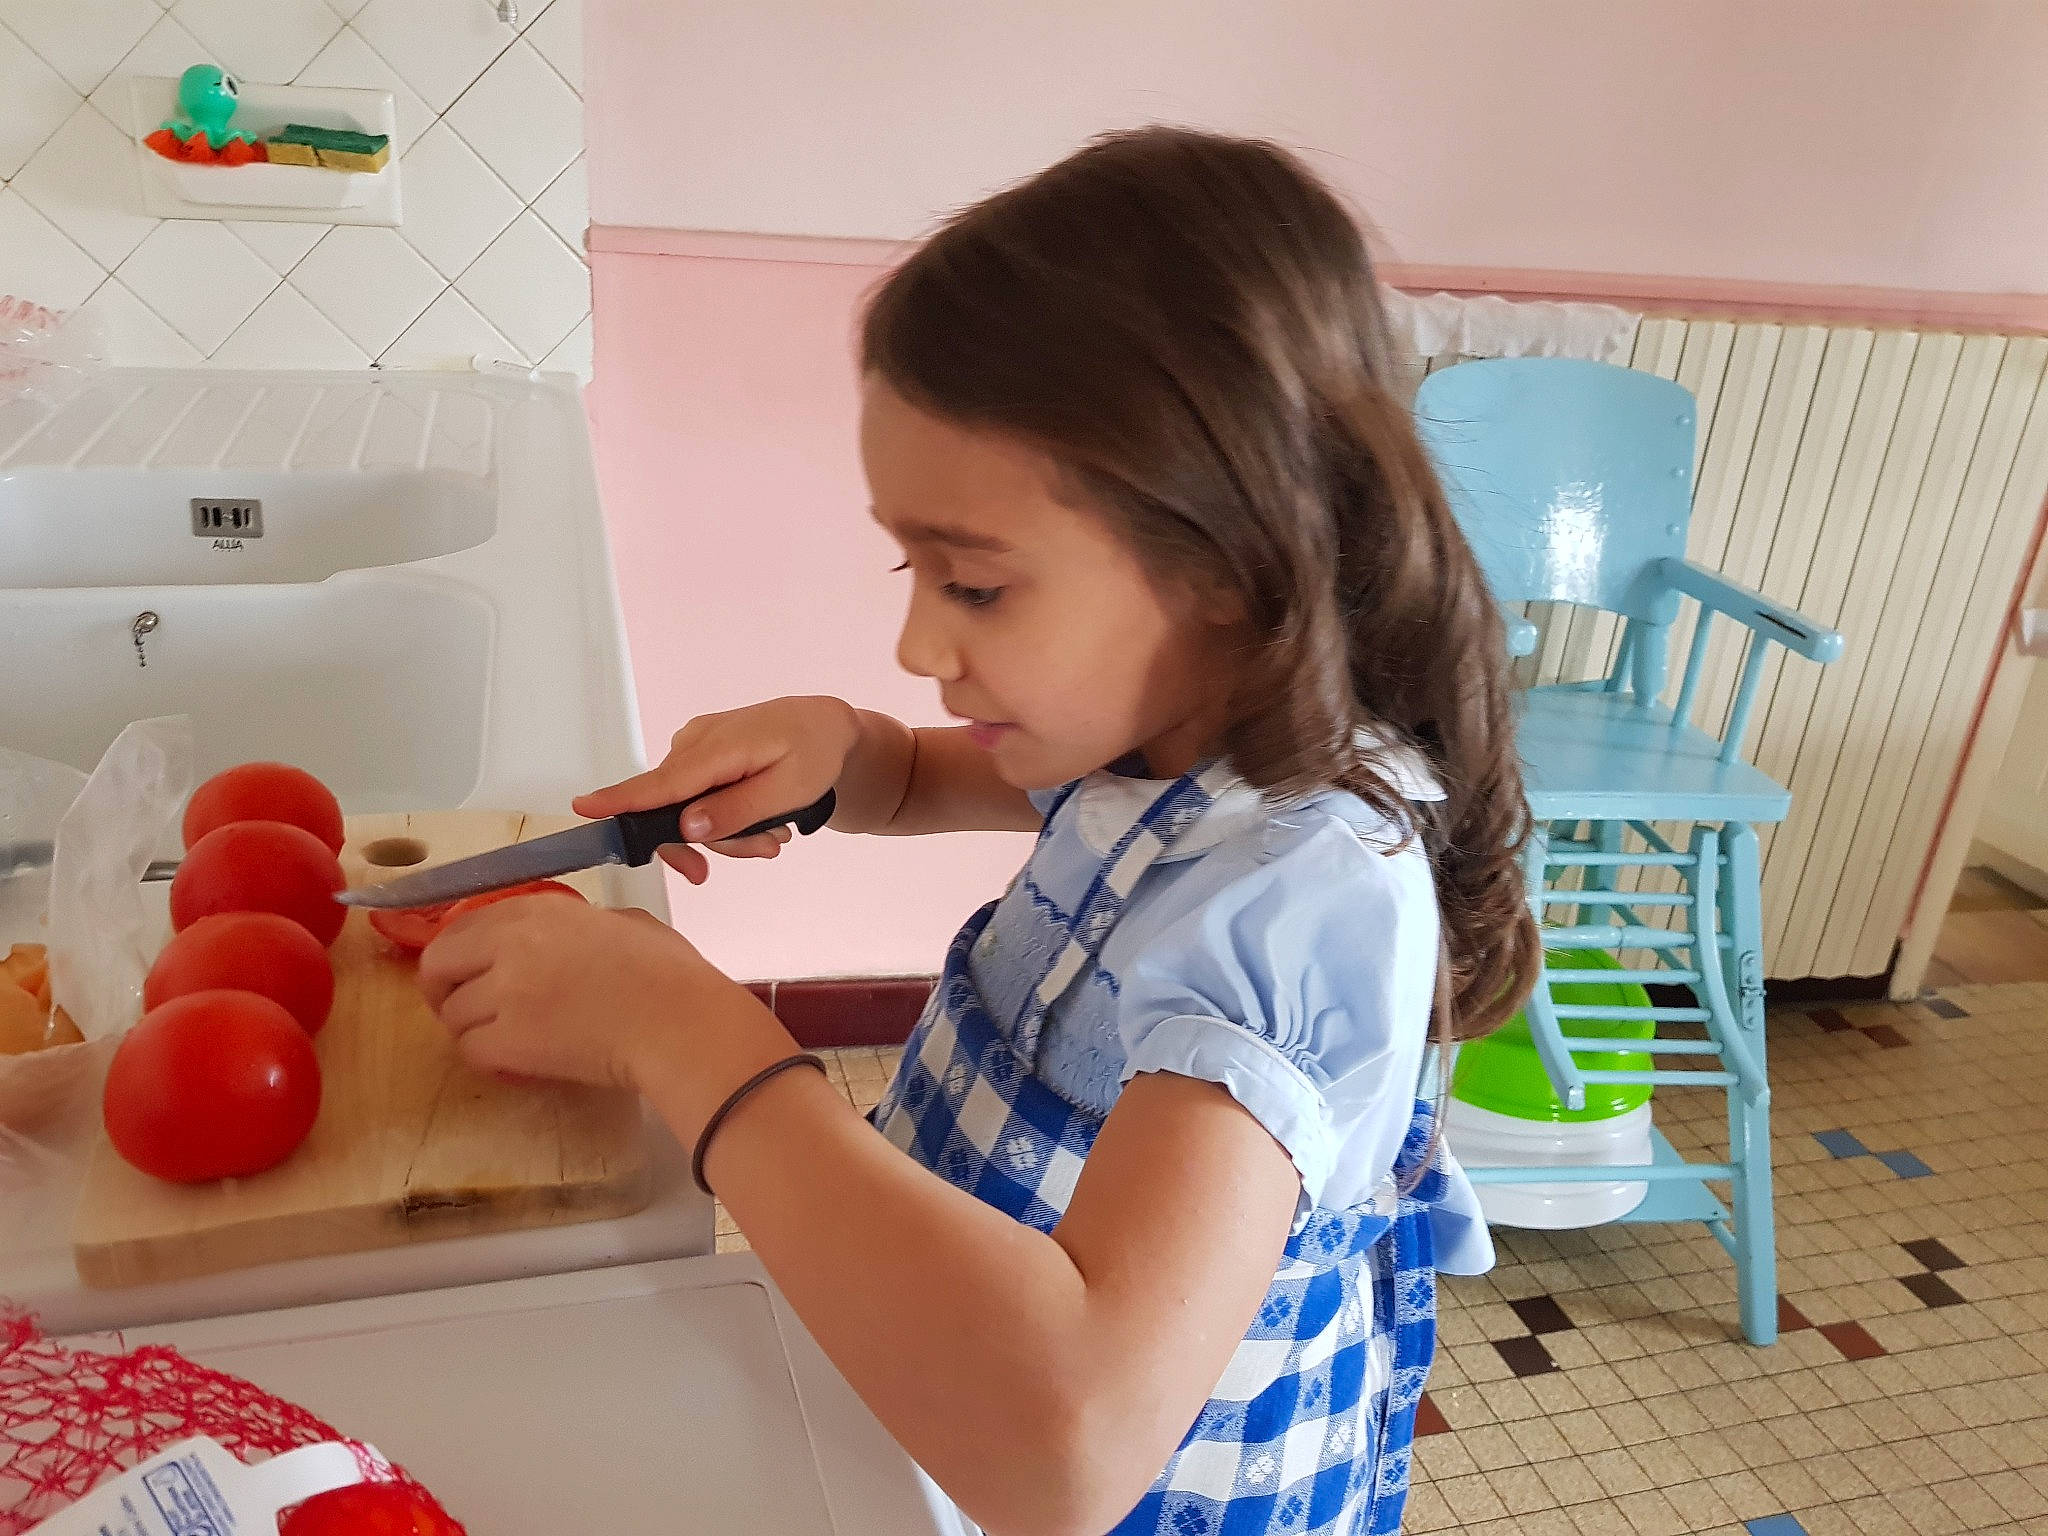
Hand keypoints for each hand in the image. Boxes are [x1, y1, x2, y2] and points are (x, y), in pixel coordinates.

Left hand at [418, 896, 779, 1105]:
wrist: (680, 1023)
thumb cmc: (670, 973)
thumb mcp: (625, 924)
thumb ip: (581, 926)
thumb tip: (572, 941)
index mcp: (538, 909)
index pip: (462, 925)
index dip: (456, 953)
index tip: (465, 971)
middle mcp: (511, 944)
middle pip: (437, 967)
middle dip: (442, 991)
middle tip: (464, 1011)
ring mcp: (506, 993)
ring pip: (453, 1017)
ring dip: (473, 1030)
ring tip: (505, 1040)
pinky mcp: (510, 1041)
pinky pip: (472, 1052)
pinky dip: (489, 1060)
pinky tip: (515, 1062)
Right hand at [574, 697, 861, 883]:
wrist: (824, 726)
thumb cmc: (813, 753)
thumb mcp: (789, 790)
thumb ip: (738, 810)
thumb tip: (686, 827)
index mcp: (718, 747)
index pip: (662, 782)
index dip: (622, 800)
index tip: (583, 809)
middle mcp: (696, 743)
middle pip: (673, 810)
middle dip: (713, 842)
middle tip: (764, 851)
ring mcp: (694, 747)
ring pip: (687, 811)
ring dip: (728, 833)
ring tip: (773, 834)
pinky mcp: (698, 756)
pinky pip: (695, 798)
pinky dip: (725, 817)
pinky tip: (759, 819)